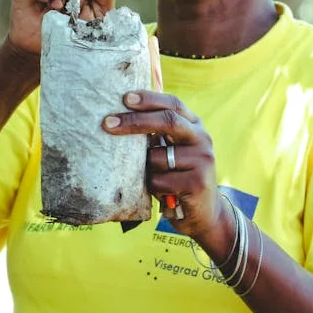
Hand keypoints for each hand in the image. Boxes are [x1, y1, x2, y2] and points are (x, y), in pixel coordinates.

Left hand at [102, 91, 231, 243]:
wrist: (205, 214)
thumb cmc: (178, 178)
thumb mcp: (172, 151)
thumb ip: (157, 134)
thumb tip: (120, 117)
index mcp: (195, 126)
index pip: (173, 104)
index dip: (149, 99)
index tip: (125, 98)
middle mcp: (202, 138)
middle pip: (167, 121)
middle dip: (135, 121)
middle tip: (107, 123)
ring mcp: (202, 160)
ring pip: (157, 157)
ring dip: (146, 169)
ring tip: (156, 179)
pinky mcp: (197, 182)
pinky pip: (158, 180)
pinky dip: (152, 187)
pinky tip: (164, 193)